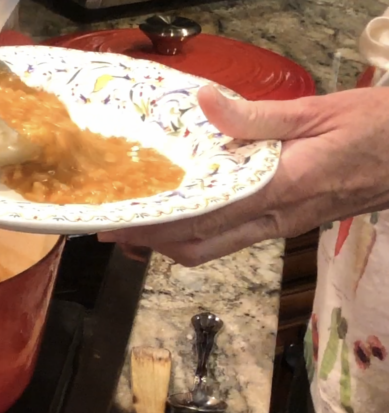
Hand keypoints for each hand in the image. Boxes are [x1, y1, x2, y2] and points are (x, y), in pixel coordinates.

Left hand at [98, 84, 388, 265]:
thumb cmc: (380, 129)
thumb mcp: (318, 111)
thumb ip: (257, 115)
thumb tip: (205, 102)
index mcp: (282, 188)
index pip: (203, 217)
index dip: (156, 226)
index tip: (119, 224)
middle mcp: (278, 217)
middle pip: (201, 246)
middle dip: (153, 243)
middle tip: (113, 229)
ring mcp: (285, 224)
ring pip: (217, 246)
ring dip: (174, 241)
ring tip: (138, 224)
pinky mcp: (291, 221)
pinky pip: (236, 235)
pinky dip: (203, 232)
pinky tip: (185, 213)